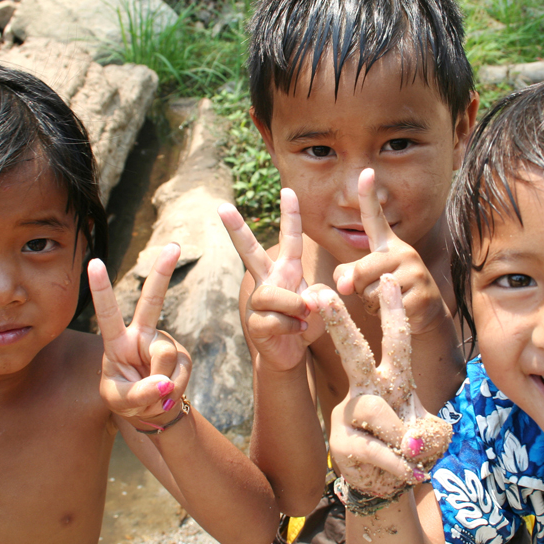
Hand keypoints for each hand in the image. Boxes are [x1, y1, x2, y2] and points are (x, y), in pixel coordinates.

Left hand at [88, 243, 190, 421]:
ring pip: (165, 356)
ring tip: (151, 395)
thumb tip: (164, 383)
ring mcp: (165, 344)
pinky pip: (179, 372)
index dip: (102, 289)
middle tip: (174, 246)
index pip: (108, 313)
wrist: (153, 411)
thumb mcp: (119, 401)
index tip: (94, 262)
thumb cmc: (126, 400)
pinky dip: (172, 390)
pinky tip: (166, 394)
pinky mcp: (183, 357)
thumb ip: (137, 393)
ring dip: (158, 384)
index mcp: (117, 342)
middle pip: (152, 300)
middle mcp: (142, 335)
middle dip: (163, 273)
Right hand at [219, 189, 321, 371]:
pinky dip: (291, 326)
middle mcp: (269, 280)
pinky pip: (273, 319)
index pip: (290, 238)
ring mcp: (258, 301)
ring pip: (270, 294)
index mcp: (287, 269)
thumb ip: (321, 296)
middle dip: (236, 229)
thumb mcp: (321, 305)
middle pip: (249, 251)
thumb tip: (310, 300)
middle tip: (222, 206)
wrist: (289, 354)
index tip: (288, 190)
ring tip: (304, 317)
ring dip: (292, 305)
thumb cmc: (305, 323)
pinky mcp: (255, 323)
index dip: (290, 215)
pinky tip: (297, 332)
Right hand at [306, 275, 451, 498]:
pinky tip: (413, 472)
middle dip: (338, 321)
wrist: (386, 483)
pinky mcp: (343, 443)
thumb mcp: (428, 433)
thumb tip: (411, 443)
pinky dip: (399, 464)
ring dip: (399, 433)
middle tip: (322, 293)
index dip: (392, 309)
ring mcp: (349, 414)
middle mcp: (366, 389)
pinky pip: (376, 449)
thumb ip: (427, 432)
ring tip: (414, 452)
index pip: (393, 339)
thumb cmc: (407, 445)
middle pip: (353, 351)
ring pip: (373, 407)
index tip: (388, 276)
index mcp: (391, 378)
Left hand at [333, 169, 451, 336]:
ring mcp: (415, 272)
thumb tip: (344, 284)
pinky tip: (398, 310)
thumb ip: (347, 274)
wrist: (426, 315)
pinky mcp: (422, 294)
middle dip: (358, 286)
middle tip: (372, 290)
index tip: (366, 171)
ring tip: (388, 300)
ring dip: (371, 303)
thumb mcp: (365, 279)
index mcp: (388, 244)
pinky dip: (384, 314)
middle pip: (362, 269)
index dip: (368, 195)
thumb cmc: (388, 292)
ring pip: (372, 291)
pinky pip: (386, 307)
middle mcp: (404, 251)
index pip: (374, 217)